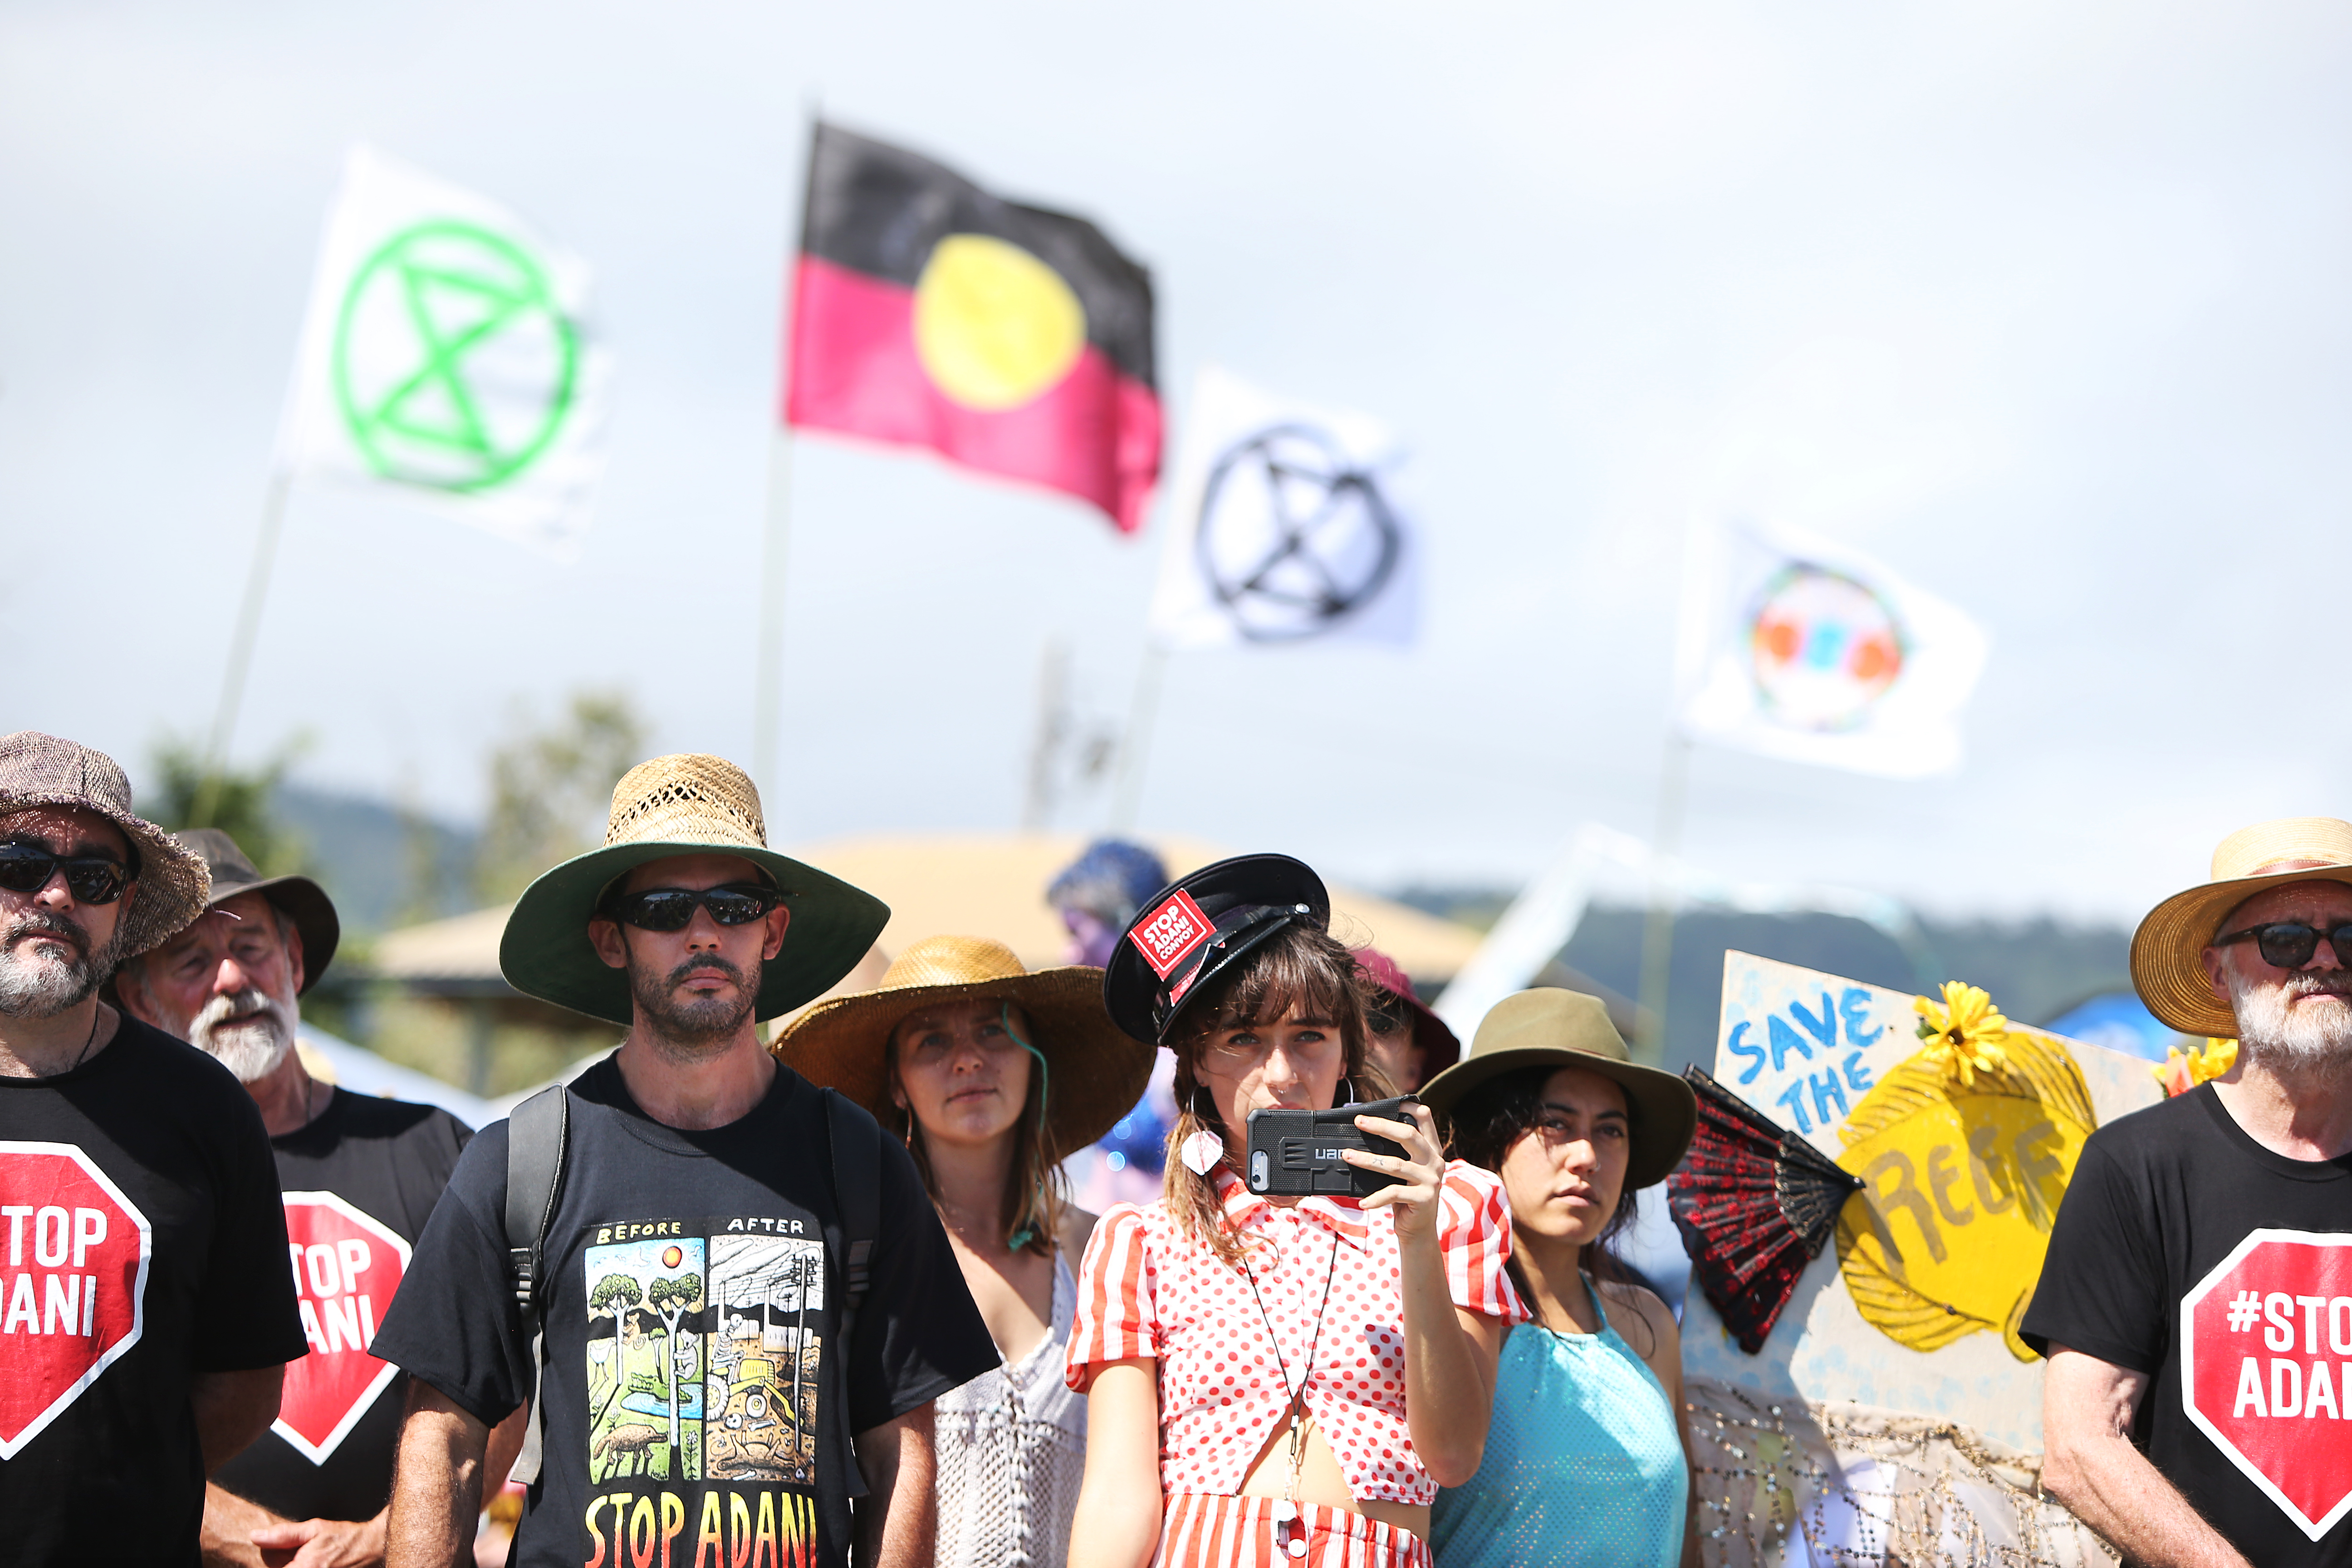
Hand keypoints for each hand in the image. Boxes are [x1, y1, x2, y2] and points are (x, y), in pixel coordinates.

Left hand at [249, 1514, 387, 1567]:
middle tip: (304, 1550)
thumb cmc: (345, 1538)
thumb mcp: (314, 1528)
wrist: (371, 1548)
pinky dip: (303, 1566)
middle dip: (286, 1560)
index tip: (292, 1545)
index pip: (269, 1562)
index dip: (276, 1552)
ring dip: (294, 1564)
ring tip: (312, 1557)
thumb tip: (255, 1536)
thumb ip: (283, 1534)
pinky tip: (316, 1562)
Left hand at [1343, 1101, 1447, 1240]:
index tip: (1389, 1102)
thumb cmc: (1404, 1197)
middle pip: (1408, 1135)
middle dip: (1381, 1126)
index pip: (1425, 1119)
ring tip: (1347, 1156)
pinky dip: (1376, 1197)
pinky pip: (1394, 1192)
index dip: (1408, 1108)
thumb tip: (1363, 1131)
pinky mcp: (1424, 1198)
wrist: (1418, 1230)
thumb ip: (1394, 1153)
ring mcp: (1431, 1180)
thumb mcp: (1403, 1171)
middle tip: (1359, 1122)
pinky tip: (1363, 1201)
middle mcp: (1434, 1161)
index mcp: (1430, 1150)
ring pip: (1394, 1164)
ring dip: (1367, 1160)